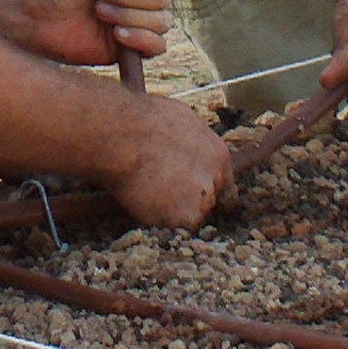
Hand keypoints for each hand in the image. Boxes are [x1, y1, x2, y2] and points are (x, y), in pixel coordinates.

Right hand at [101, 93, 234, 229]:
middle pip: (209, 202)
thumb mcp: (182, 120)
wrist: (124, 136)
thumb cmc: (143, 120)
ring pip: (190, 217)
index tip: (191, 192)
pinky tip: (143, 202)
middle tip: (164, 195)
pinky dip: (157, 221)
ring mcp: (202, 201)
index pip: (222, 183)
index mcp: (219, 155)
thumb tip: (186, 147)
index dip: (205, 188)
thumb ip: (193, 143)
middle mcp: (216, 180)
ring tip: (147, 195)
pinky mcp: (184, 219)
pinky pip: (171, 228)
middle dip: (190, 202)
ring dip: (173, 213)